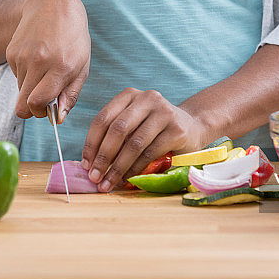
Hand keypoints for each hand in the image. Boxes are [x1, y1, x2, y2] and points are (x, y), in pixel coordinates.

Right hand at [6, 0, 90, 120]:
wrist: (53, 6)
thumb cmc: (73, 39)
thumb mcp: (82, 67)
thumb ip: (70, 95)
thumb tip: (58, 118)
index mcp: (60, 66)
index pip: (37, 103)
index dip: (40, 113)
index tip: (46, 111)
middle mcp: (38, 61)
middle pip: (22, 104)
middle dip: (31, 109)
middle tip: (42, 100)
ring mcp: (22, 55)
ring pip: (20, 90)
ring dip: (31, 87)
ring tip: (44, 69)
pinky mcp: (11, 52)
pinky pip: (16, 75)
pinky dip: (25, 73)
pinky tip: (36, 57)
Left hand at [80, 88, 207, 191]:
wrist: (192, 127)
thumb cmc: (155, 129)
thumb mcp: (134, 124)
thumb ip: (115, 136)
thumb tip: (90, 163)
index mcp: (129, 95)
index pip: (103, 118)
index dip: (91, 143)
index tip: (85, 164)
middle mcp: (147, 98)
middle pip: (117, 129)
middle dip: (103, 156)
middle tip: (94, 177)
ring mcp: (164, 112)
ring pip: (134, 143)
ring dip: (118, 167)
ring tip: (108, 183)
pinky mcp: (177, 129)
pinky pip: (150, 152)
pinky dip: (136, 168)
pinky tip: (127, 179)